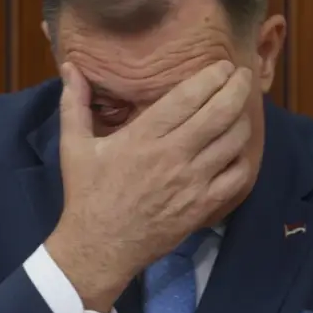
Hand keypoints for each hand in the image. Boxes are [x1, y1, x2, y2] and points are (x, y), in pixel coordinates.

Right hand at [45, 60, 253, 311]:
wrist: (99, 247)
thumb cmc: (87, 194)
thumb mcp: (74, 146)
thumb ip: (74, 102)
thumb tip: (69, 65)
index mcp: (143, 136)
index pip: (189, 97)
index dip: (212, 77)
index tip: (223, 66)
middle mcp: (173, 155)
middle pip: (220, 113)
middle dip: (238, 88)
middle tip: (244, 76)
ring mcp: (192, 183)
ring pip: (233, 142)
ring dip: (243, 119)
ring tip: (242, 108)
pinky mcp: (202, 206)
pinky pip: (237, 177)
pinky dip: (244, 158)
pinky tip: (238, 148)